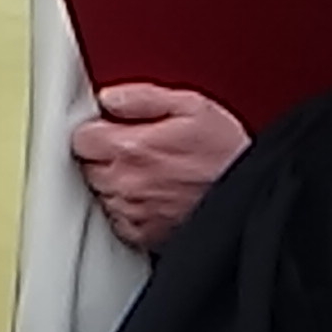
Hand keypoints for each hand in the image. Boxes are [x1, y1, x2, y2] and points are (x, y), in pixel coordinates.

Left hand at [70, 83, 248, 252]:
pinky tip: (152, 195)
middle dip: (105, 156)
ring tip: (149, 172)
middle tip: (135, 149)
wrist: (251, 195)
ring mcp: (131, 211)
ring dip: (115, 182)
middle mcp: (125, 183)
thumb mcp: (192, 107)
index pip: (81, 138)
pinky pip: (117, 218)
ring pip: (101, 193)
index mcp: (131, 147)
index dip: (96, 130)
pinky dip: (127, 208)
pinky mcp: (141, 234)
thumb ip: (143, 98)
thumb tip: (110, 97)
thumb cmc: (227, 153)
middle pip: (87, 166)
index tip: (110, 129)